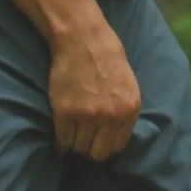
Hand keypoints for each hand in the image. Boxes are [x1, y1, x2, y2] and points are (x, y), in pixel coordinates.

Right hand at [47, 19, 141, 160]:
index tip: (97, 143)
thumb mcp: (127, 85)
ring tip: (72, 135)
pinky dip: (60, 143)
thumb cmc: (105, 57)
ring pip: (79, 147)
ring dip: (74, 144)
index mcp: (130, 109)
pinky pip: (62, 140)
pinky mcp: (66, 112)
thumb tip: (114, 137)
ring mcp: (88, 115)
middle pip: (98, 152)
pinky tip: (60, 138)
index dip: (106, 146)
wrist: (82, 38)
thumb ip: (124, 111)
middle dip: (90, 150)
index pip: (118, 146)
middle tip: (82, 142)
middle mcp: (111, 115)